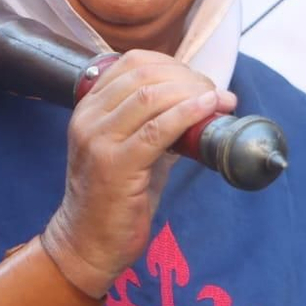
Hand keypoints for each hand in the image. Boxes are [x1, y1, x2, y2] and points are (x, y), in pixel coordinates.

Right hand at [42, 51, 231, 296]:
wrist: (86, 242)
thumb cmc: (115, 194)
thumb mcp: (131, 146)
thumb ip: (156, 119)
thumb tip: (201, 98)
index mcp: (89, 108)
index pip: (134, 63)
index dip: (174, 65)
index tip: (200, 81)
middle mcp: (88, 119)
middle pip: (146, 76)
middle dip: (189, 79)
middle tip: (216, 95)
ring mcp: (98, 141)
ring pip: (152, 97)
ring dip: (194, 94)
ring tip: (219, 103)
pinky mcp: (115, 166)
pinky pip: (158, 129)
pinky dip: (188, 113)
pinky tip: (208, 109)